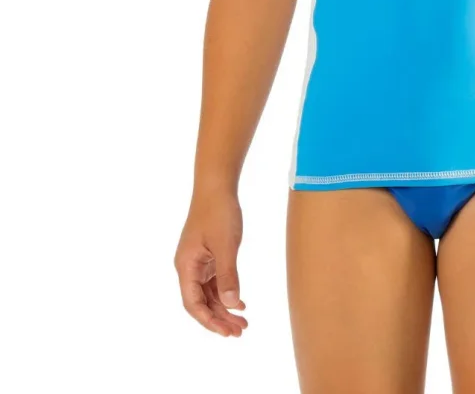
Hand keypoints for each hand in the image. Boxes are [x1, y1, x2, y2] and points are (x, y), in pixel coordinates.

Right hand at [174, 188, 248, 336]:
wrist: (217, 185)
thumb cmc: (218, 212)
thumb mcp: (226, 245)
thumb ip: (228, 275)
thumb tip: (231, 304)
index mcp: (186, 266)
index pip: (193, 303)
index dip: (209, 321)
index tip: (226, 333)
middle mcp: (188, 266)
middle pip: (201, 302)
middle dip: (219, 318)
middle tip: (240, 331)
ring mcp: (197, 261)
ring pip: (208, 293)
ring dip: (224, 308)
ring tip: (243, 322)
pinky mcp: (207, 255)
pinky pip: (214, 281)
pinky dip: (226, 293)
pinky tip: (240, 303)